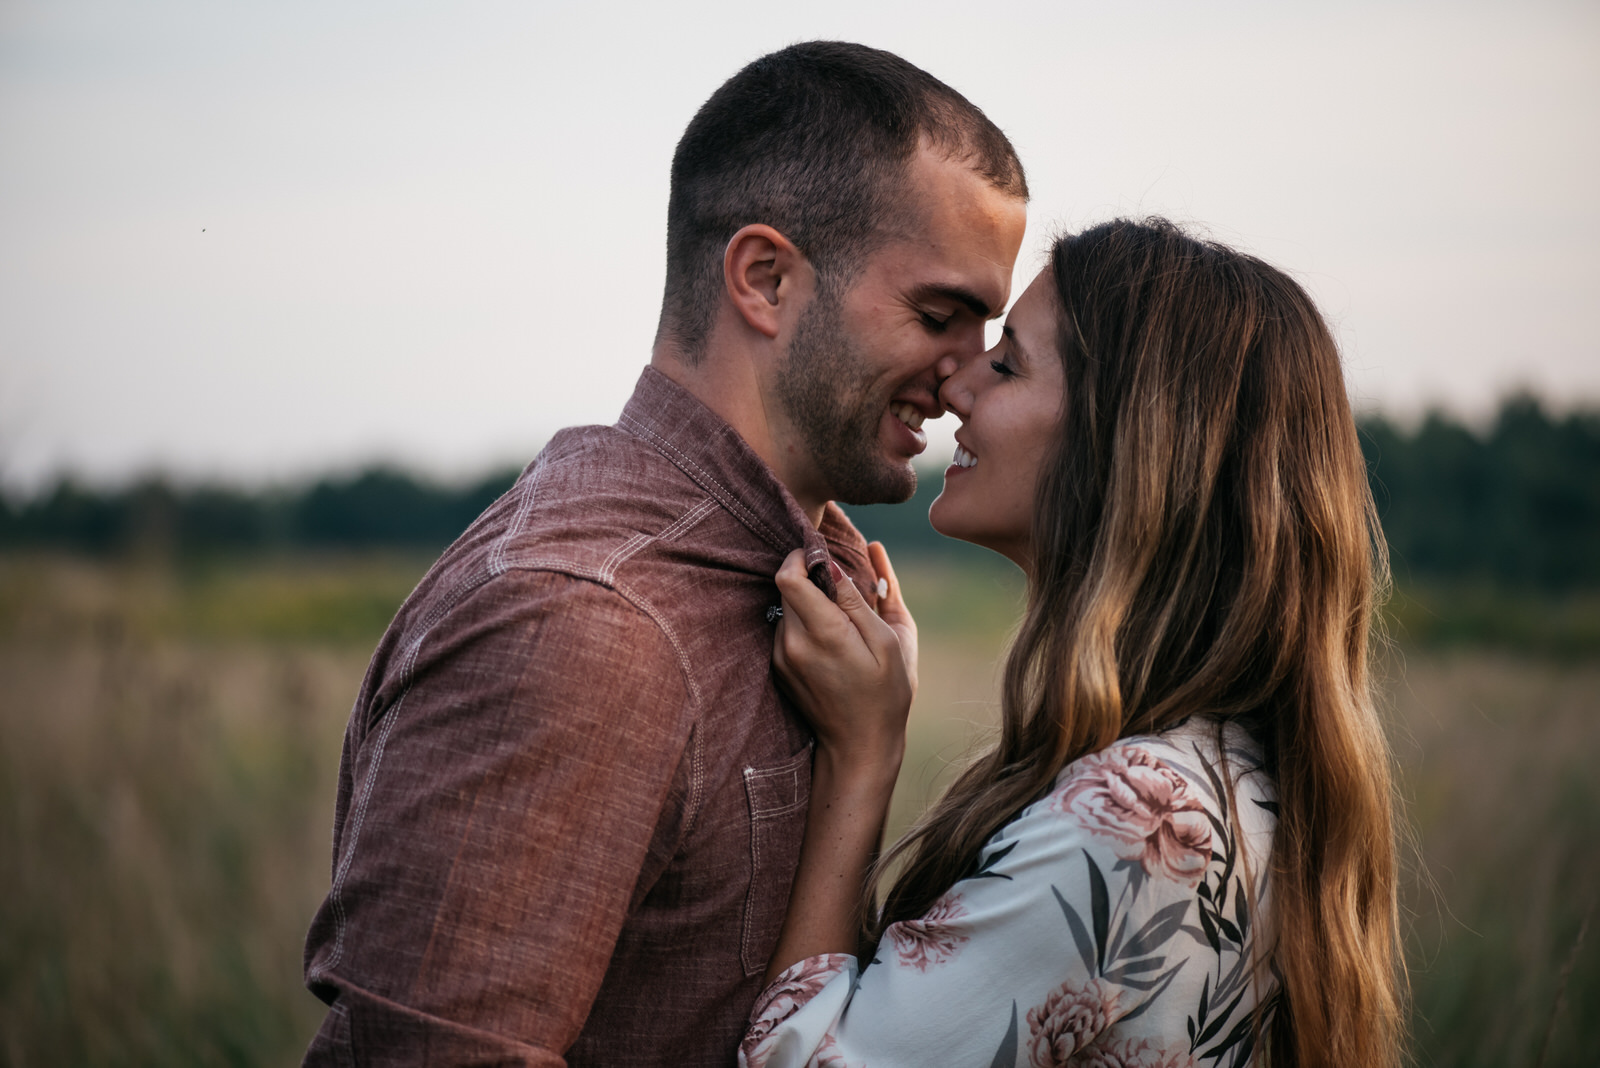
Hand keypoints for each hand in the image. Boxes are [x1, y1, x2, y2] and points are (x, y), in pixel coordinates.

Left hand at [772, 542, 914, 776]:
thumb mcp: (888, 641)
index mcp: (822, 632)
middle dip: (812, 577)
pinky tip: (833, 640)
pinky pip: (787, 628)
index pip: (788, 575)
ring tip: (844, 621)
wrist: (860, 746)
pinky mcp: (778, 666)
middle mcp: (792, 642)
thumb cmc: (885, 694)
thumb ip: (857, 598)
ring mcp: (781, 656)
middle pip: (787, 587)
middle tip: (844, 587)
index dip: (803, 555)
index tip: (824, 554)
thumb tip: (834, 562)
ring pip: (787, 606)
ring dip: (810, 601)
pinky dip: (806, 622)